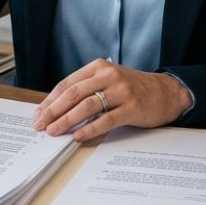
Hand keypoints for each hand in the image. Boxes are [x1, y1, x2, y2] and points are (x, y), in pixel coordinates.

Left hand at [32, 59, 192, 142]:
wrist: (167, 92)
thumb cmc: (133, 89)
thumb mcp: (108, 81)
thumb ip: (87, 89)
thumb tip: (57, 110)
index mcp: (98, 67)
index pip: (67, 84)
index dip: (50, 100)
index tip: (38, 114)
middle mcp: (108, 76)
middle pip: (73, 94)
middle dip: (53, 111)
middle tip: (40, 125)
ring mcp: (121, 91)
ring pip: (86, 106)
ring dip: (66, 120)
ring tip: (54, 132)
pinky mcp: (132, 107)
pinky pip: (106, 120)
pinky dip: (90, 129)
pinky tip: (78, 137)